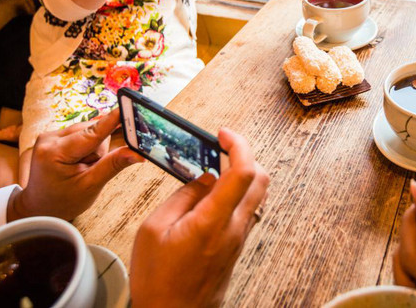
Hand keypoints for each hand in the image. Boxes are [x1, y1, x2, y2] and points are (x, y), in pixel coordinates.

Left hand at [7, 109, 143, 220]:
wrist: (40, 206)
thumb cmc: (64, 200)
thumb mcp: (91, 185)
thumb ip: (113, 165)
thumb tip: (137, 154)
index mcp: (54, 153)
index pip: (91, 134)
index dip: (111, 121)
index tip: (126, 108)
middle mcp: (49, 138)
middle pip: (92, 131)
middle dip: (98, 149)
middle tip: (90, 169)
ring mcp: (49, 135)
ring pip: (88, 131)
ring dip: (92, 148)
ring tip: (81, 167)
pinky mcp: (53, 135)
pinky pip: (81, 133)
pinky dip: (85, 146)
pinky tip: (78, 161)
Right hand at [130, 128, 268, 307]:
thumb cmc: (158, 281)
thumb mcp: (153, 230)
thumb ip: (181, 197)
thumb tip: (202, 178)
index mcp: (213, 221)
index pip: (244, 172)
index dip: (239, 145)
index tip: (223, 134)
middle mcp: (234, 229)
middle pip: (261, 178)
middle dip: (245, 154)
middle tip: (221, 147)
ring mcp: (239, 239)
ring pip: (257, 194)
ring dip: (242, 174)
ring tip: (212, 169)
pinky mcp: (237, 247)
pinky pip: (247, 209)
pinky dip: (237, 192)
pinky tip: (212, 194)